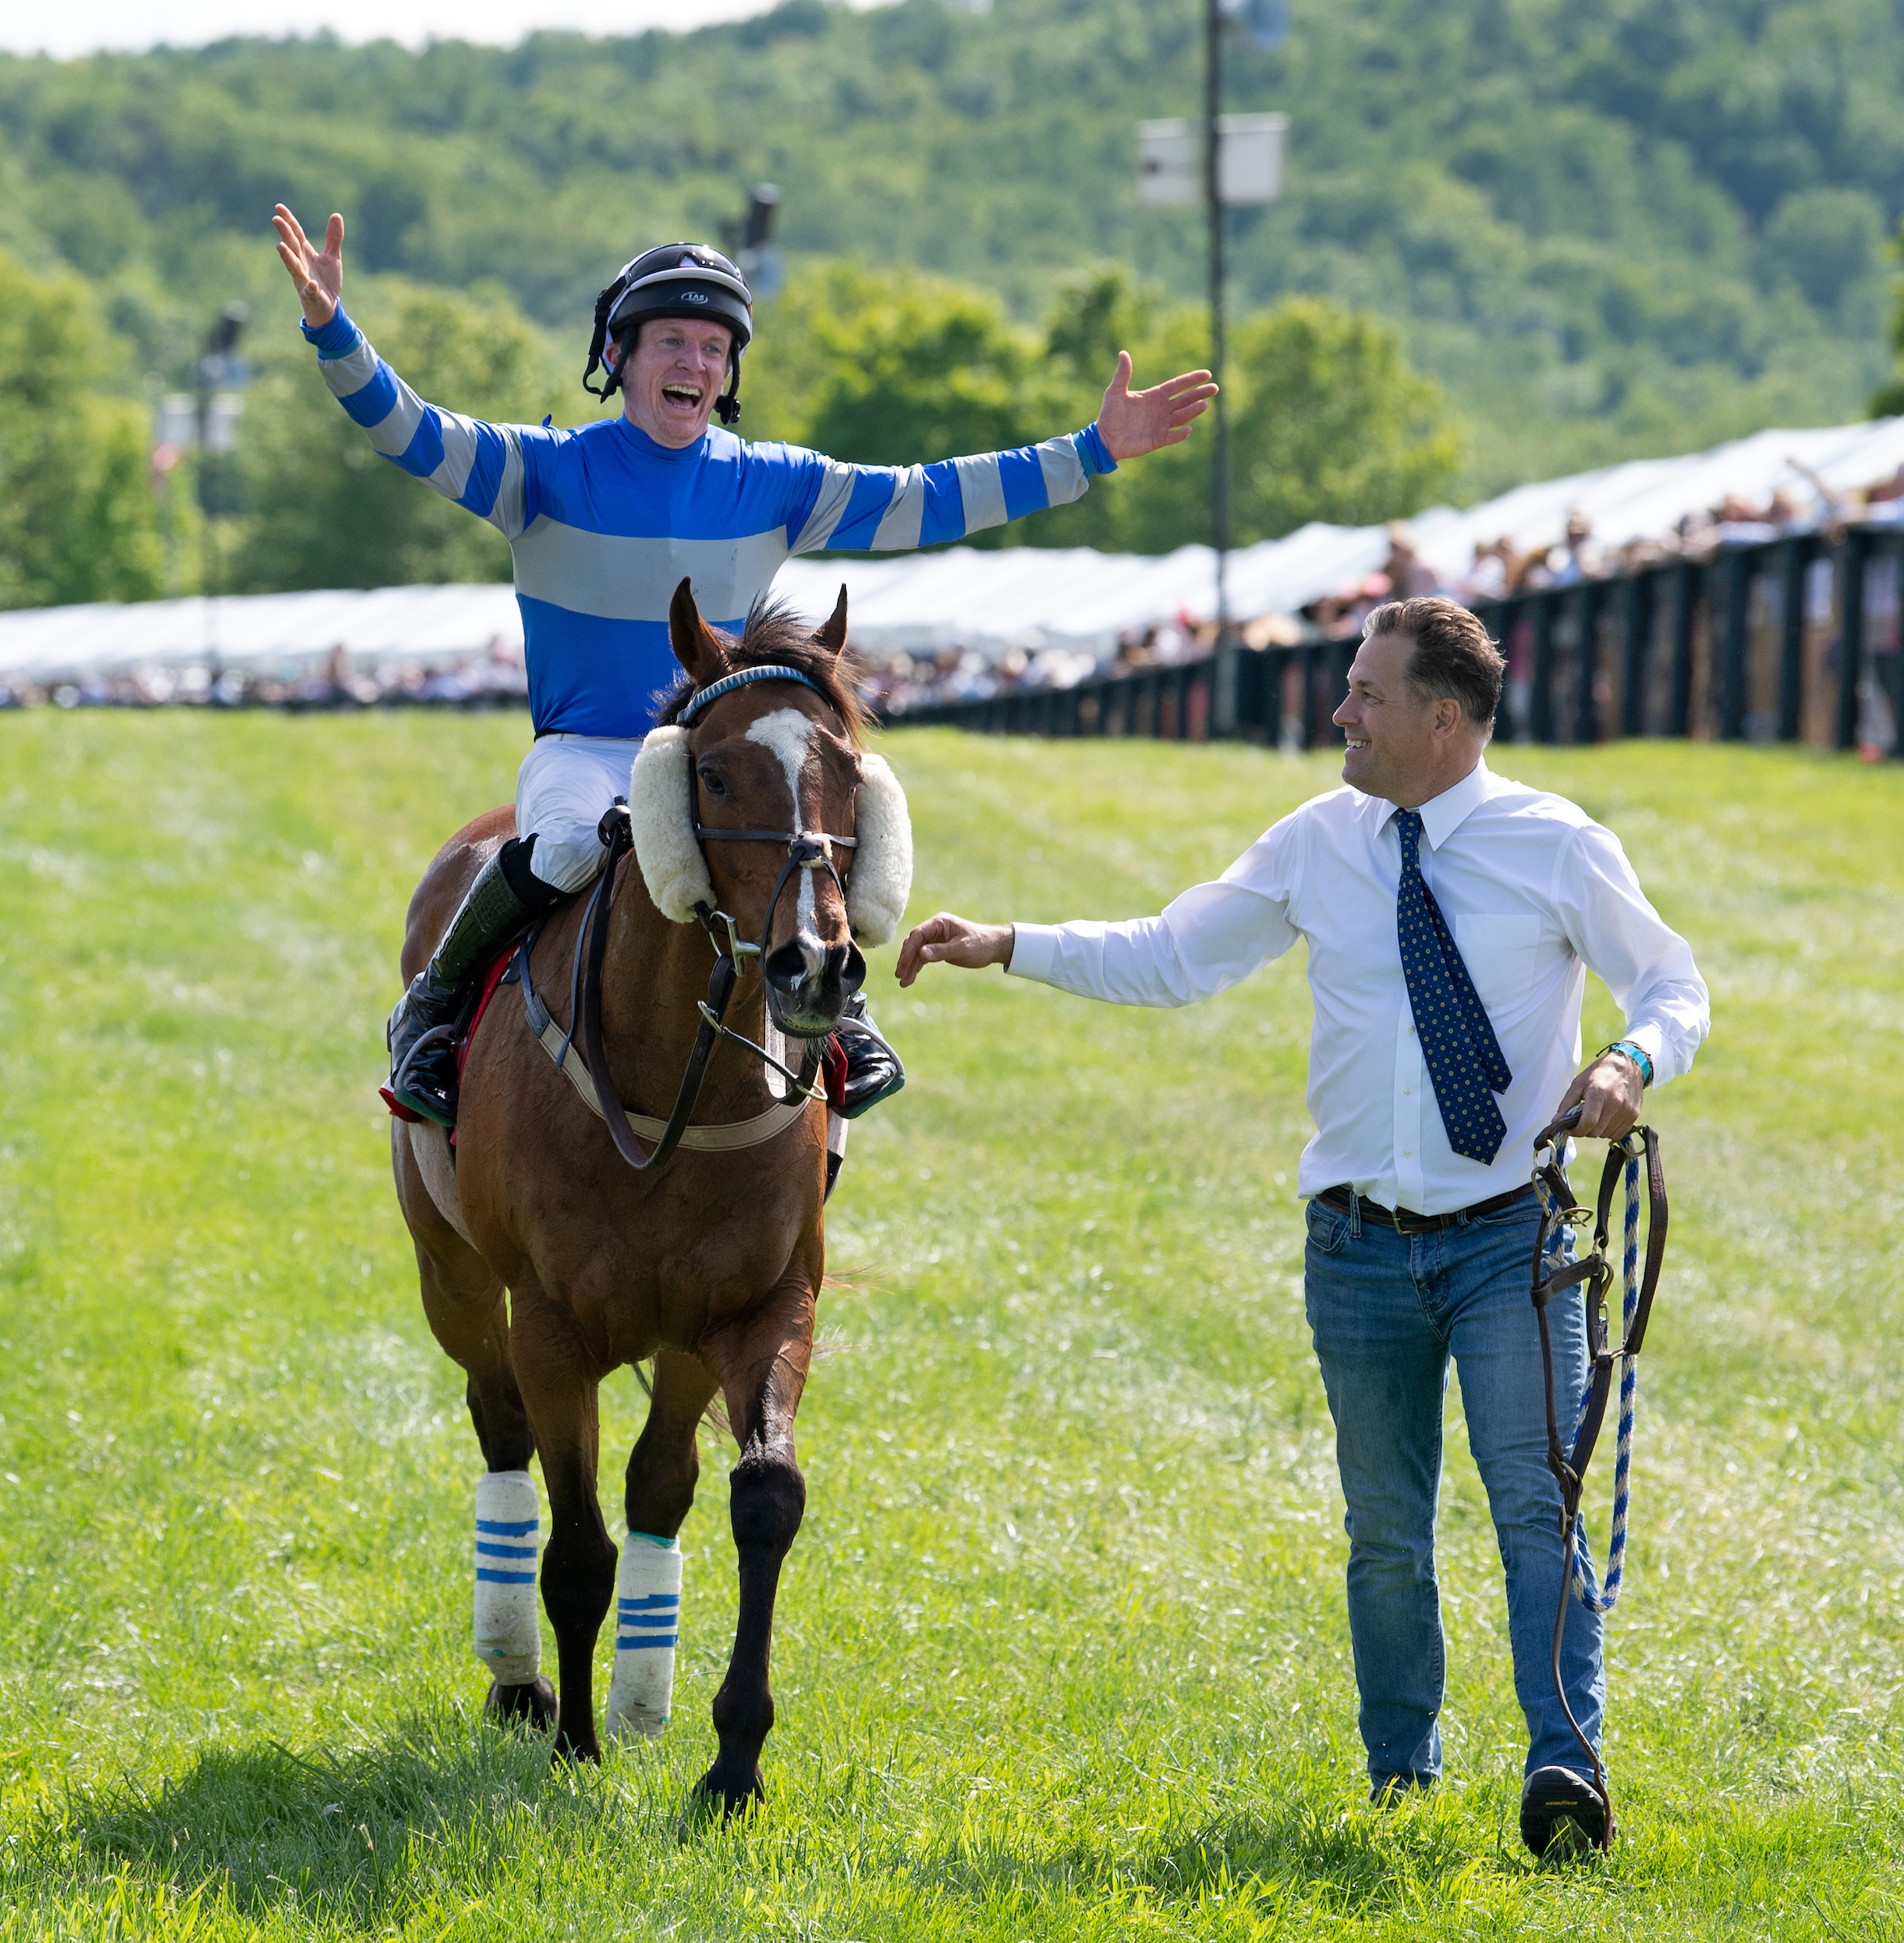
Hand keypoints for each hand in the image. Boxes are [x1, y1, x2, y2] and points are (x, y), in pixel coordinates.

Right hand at [273, 204, 343, 328]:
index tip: (278, 206)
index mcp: (305, 252)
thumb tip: (336, 215)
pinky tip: (311, 283)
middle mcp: (300, 263)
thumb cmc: (325, 280)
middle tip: (276, 219)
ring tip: (280, 246)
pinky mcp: (310, 294)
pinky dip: (309, 287)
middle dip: (284, 233)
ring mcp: (303, 279)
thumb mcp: (332, 257)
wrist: (327, 306)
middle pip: (291, 246)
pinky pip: (309, 291)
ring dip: (287, 256)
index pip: (295, 233)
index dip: (288, 220)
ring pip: (293, 267)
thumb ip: (333, 238)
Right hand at [895, 914, 1014, 987]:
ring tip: (903, 983)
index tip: (903, 966)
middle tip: (899, 976)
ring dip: (910, 966)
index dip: (909, 950)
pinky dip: (916, 967)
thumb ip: (941, 951)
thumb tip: (921, 954)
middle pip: (914, 943)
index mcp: (939, 922)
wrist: (994, 947)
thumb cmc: (981, 944)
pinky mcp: (937, 947)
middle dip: (906, 960)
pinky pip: (923, 957)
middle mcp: (935, 928)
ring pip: (916, 952)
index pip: (918, 935)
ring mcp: (935, 938)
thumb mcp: (961, 948)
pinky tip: (910, 979)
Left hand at [1092, 351, 1217, 460]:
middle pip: (1185, 400)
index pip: (1178, 386)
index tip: (1207, 374)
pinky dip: (1180, 434)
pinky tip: (1188, 429)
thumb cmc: (1110, 415)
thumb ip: (1123, 374)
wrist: (1104, 438)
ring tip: (1205, 404)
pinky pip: (1172, 436)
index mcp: (1155, 396)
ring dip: (1193, 410)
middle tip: (1215, 388)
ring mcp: (1161, 425)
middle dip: (1200, 394)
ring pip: (1182, 416)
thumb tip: (1123, 353)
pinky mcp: (1158, 440)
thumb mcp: (1115, 391)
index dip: (1192, 380)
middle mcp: (1161, 410)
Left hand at [1547, 1051, 1643, 1142]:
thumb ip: (1566, 1104)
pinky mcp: (1634, 1115)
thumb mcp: (1578, 1084)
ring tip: (1595, 1116)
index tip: (1570, 1128)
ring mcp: (1627, 1110)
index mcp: (1598, 1093)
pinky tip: (1606, 1119)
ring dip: (1597, 1131)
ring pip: (1606, 1134)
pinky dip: (1609, 1131)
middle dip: (1585, 1130)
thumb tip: (1556, 1122)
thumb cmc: (1599, 1073)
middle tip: (1581, 1122)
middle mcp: (1615, 1103)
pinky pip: (1618, 1134)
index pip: (1588, 1122)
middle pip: (1596, 1131)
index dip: (1576, 1130)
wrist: (1628, 1065)